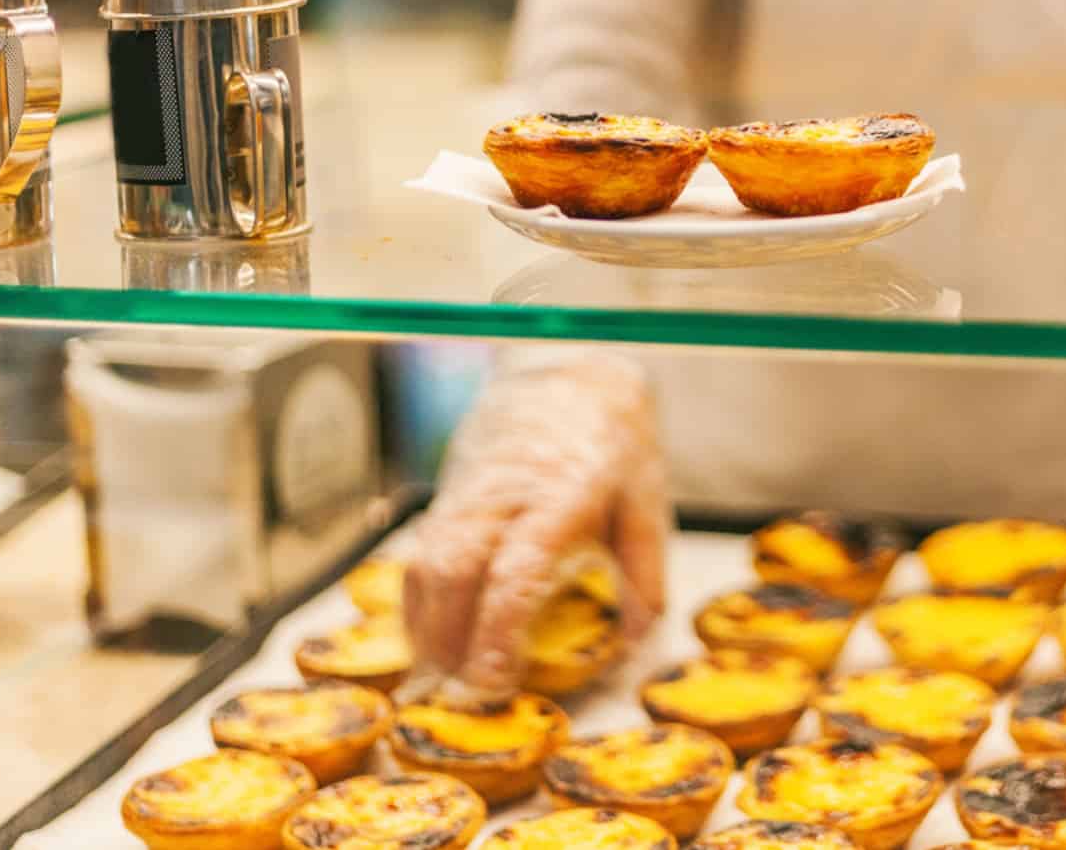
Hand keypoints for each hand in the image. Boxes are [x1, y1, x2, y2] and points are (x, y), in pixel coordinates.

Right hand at [404, 356, 668, 703]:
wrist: (569, 375)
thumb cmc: (614, 444)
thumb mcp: (647, 501)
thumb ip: (645, 575)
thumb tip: (636, 643)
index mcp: (561, 495)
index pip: (516, 569)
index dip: (498, 630)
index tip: (494, 679)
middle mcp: (504, 494)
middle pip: (455, 569)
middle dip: (452, 638)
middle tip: (469, 690)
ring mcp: (468, 492)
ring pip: (426, 562)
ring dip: (428, 626)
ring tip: (446, 673)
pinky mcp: (448, 495)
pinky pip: (418, 552)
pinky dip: (417, 601)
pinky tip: (430, 638)